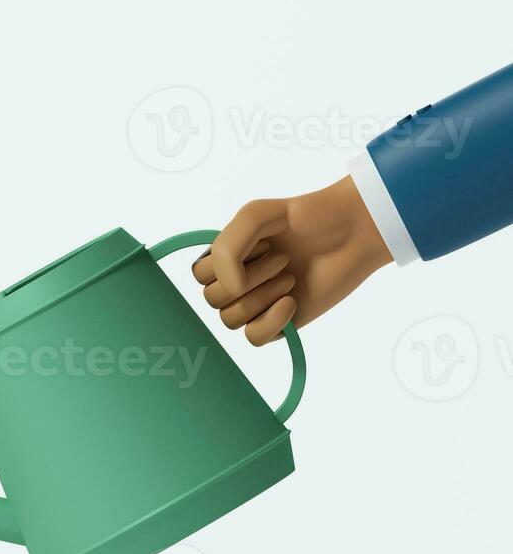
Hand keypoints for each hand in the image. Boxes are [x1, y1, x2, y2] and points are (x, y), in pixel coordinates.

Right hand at [193, 175, 393, 344]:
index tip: (262, 243)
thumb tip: (232, 290)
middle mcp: (237, 282)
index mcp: (226, 257)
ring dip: (261, 297)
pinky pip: (253, 338)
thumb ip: (226, 249)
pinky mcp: (278, 324)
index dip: (225, 263)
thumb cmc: (307, 217)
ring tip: (291, 278)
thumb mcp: (255, 215)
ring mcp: (257, 305)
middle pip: (213, 299)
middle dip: (250, 278)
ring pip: (230, 319)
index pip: (199, 275)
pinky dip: (271, 322)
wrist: (353, 232)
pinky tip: (291, 303)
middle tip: (284, 259)